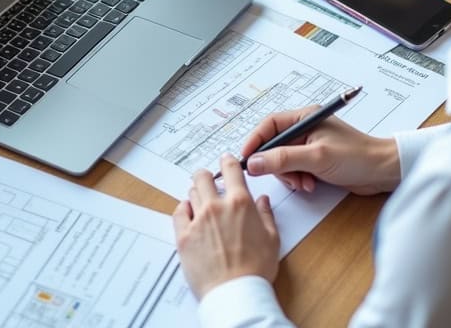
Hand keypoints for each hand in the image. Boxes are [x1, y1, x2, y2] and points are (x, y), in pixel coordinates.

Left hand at [173, 154, 279, 299]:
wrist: (236, 292)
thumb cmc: (256, 268)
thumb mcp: (272, 238)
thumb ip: (266, 214)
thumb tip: (262, 201)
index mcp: (240, 203)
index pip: (230, 170)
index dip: (227, 161)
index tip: (225, 159)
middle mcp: (217, 206)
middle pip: (202, 177)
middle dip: (205, 176)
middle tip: (208, 182)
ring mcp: (198, 220)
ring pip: (191, 193)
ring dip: (196, 194)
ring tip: (202, 204)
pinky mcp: (183, 236)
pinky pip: (178, 213)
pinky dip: (183, 210)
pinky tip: (189, 214)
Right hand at [241, 106, 400, 195]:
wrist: (383, 172)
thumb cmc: (356, 157)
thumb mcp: (316, 157)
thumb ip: (283, 159)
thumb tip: (253, 162)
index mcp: (305, 117)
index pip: (269, 125)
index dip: (255, 141)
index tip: (245, 159)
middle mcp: (305, 129)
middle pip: (273, 146)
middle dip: (276, 165)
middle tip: (286, 178)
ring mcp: (310, 146)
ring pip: (282, 161)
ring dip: (289, 175)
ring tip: (305, 183)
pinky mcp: (315, 161)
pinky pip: (294, 170)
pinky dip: (298, 180)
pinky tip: (311, 185)